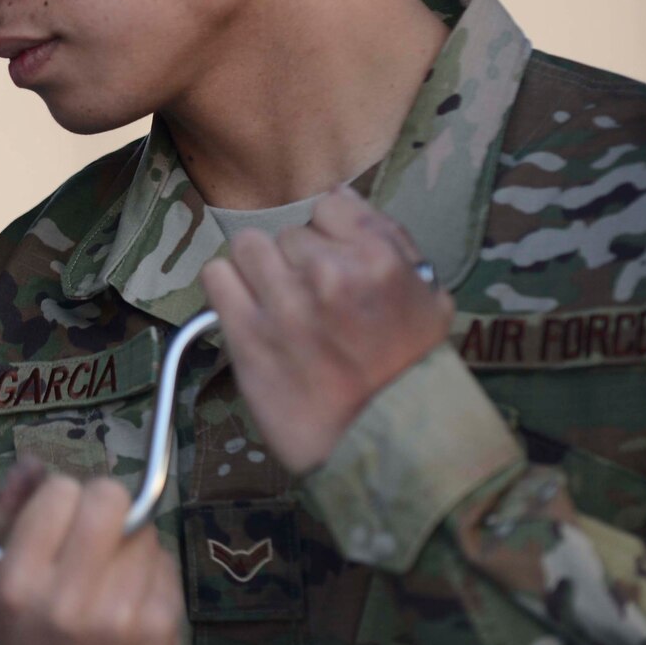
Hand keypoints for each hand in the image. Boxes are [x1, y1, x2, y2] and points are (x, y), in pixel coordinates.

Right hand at [0, 460, 181, 644]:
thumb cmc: (21, 643)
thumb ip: (12, 513)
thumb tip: (35, 462)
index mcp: (19, 584)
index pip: (60, 491)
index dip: (62, 498)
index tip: (59, 519)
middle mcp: (70, 600)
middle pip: (110, 498)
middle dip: (103, 504)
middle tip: (95, 529)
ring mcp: (122, 617)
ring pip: (144, 530)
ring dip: (128, 541)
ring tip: (109, 573)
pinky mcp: (162, 630)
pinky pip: (166, 563)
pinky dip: (149, 571)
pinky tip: (130, 597)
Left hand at [198, 184, 451, 473]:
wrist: (384, 441)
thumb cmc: (408, 371)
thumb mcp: (428, 299)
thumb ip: (390, 243)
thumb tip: (342, 203)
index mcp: (377, 257)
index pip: (328, 206)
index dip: (328, 236)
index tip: (332, 263)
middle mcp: (329, 273)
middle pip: (287, 234)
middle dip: (295, 262)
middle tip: (309, 300)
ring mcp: (284, 303)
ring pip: (247, 248)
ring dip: (258, 272)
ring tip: (277, 305)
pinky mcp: (248, 334)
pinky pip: (217, 277)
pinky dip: (228, 290)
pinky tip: (248, 313)